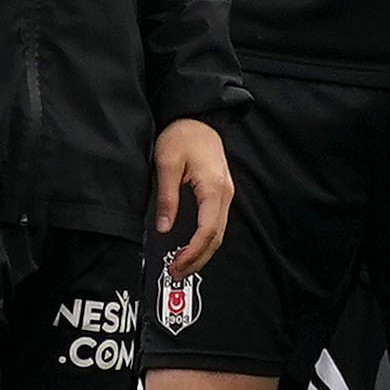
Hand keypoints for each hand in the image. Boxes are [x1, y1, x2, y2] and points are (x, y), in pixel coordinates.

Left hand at [151, 118, 233, 277]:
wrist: (196, 117)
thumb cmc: (182, 135)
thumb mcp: (166, 164)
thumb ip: (166, 198)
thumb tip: (164, 228)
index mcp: (213, 188)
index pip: (207, 230)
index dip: (193, 252)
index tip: (177, 264)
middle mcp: (225, 193)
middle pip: (217, 237)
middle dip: (198, 259)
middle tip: (177, 272)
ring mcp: (225, 193)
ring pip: (219, 232)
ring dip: (203, 252)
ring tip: (182, 265)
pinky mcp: (220, 192)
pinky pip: (216, 222)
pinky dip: (205, 239)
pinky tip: (192, 247)